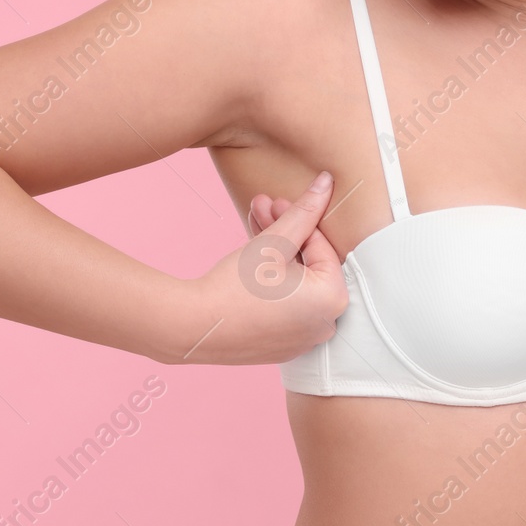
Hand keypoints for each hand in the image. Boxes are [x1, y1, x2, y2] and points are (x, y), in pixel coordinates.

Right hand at [173, 171, 348, 365]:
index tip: (277, 200)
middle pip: (308, 263)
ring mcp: (302, 338)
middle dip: (285, 230)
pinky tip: (251, 255)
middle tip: (263, 206)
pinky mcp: (281, 344)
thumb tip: (328, 182)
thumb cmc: (236, 285)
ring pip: (294, 281)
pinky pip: (284, 303)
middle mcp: (324, 324)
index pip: (322, 247)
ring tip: (252, 224)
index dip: (299, 218)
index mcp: (332, 300)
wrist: (193, 327)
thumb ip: (305, 211)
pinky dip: (272, 280)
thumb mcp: (275, 241)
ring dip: (275, 251)